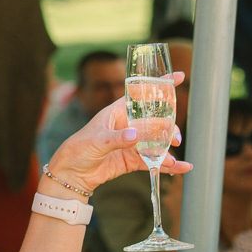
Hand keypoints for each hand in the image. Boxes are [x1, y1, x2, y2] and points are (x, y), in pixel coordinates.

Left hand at [46, 73, 194, 191]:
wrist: (70, 174)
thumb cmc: (78, 149)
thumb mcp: (96, 141)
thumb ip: (116, 139)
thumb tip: (135, 136)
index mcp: (117, 112)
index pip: (140, 94)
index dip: (159, 85)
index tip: (179, 77)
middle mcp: (127, 125)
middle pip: (155, 120)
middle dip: (169, 127)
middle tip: (176, 139)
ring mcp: (131, 144)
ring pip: (156, 141)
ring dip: (168, 147)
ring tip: (173, 157)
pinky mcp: (132, 160)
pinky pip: (153, 161)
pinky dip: (166, 165)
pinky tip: (181, 167)